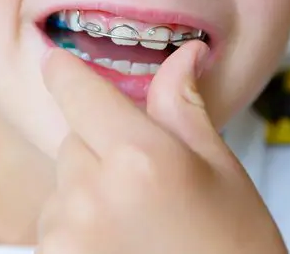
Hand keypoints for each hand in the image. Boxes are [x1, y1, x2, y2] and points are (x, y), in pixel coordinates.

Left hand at [37, 41, 287, 253]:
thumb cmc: (235, 250)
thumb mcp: (222, 173)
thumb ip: (184, 109)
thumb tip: (182, 54)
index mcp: (139, 156)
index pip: (74, 90)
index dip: (66, 73)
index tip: (61, 65)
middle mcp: (92, 192)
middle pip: (73, 139)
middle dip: (99, 148)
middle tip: (146, 182)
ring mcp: (66, 236)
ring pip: (62, 186)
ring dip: (86, 194)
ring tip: (138, 227)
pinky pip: (54, 227)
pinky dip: (77, 231)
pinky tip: (121, 248)